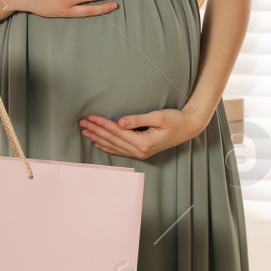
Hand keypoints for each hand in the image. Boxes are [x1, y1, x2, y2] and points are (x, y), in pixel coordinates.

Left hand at [79, 107, 206, 160]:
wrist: (189, 128)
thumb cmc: (176, 120)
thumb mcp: (158, 117)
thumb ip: (137, 119)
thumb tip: (119, 122)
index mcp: (143, 143)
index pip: (117, 132)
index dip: (102, 124)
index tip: (90, 117)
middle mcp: (140, 151)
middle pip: (113, 140)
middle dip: (96, 131)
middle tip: (82, 123)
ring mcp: (140, 153)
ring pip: (114, 146)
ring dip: (99, 139)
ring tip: (85, 132)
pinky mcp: (141, 151)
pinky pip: (120, 150)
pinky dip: (107, 146)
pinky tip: (98, 143)